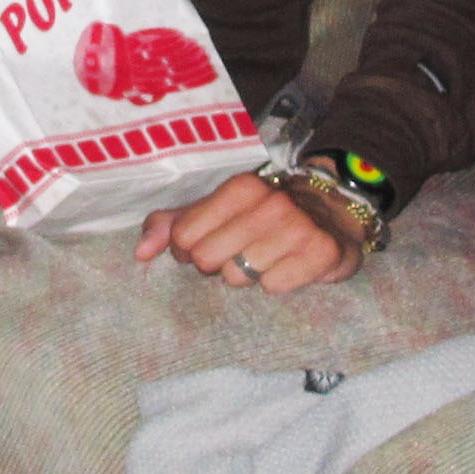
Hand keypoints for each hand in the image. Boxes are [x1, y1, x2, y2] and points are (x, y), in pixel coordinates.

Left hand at [136, 173, 363, 295]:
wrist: (334, 210)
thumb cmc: (263, 214)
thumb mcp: (217, 209)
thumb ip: (172, 224)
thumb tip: (140, 253)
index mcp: (240, 188)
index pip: (185, 236)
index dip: (188, 249)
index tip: (206, 245)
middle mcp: (270, 203)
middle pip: (209, 261)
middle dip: (218, 264)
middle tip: (239, 253)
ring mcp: (298, 227)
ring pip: (239, 277)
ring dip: (248, 274)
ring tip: (266, 257)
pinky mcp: (322, 253)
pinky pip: (273, 286)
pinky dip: (277, 282)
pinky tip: (288, 266)